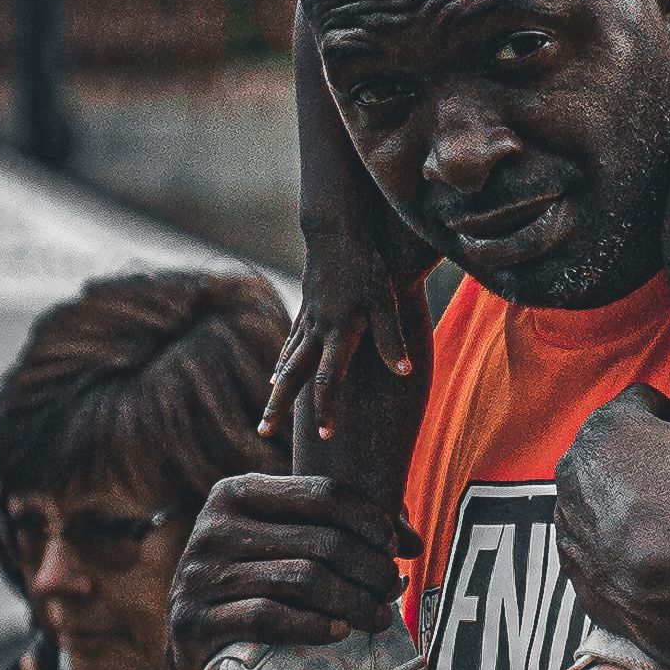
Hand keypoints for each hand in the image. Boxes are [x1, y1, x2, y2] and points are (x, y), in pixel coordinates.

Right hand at [167, 474, 409, 669]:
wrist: (189, 639)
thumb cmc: (252, 580)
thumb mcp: (281, 539)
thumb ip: (336, 526)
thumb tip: (412, 540)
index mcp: (236, 493)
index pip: (321, 494)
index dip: (369, 518)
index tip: (395, 545)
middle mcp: (213, 527)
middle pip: (320, 541)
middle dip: (369, 567)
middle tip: (392, 588)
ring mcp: (200, 574)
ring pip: (302, 580)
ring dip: (353, 601)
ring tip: (378, 617)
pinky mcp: (195, 620)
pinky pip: (269, 618)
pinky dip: (314, 626)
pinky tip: (340, 633)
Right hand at [262, 232, 432, 440]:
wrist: (336, 234)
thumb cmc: (367, 268)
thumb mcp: (386, 302)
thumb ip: (391, 338)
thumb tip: (404, 372)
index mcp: (338, 333)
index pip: (329, 379)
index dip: (327, 408)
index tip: (324, 434)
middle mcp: (317, 332)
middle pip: (293, 376)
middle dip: (278, 408)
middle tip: (264, 434)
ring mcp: (306, 322)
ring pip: (286, 364)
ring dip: (276, 394)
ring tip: (266, 419)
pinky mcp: (304, 312)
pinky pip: (289, 346)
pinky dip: (281, 367)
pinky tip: (275, 379)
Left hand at [553, 381, 669, 669]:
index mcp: (609, 425)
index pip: (642, 400)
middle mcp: (576, 464)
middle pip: (615, 447)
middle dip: (644, 458)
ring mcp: (567, 516)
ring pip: (599, 493)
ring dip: (624, 500)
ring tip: (667, 520)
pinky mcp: (569, 560)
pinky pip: (591, 541)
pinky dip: (613, 543)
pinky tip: (648, 554)